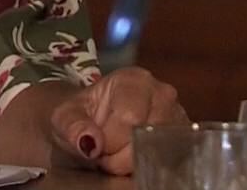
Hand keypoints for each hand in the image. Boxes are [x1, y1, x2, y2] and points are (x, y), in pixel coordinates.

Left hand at [49, 66, 186, 174]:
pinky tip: (131, 158)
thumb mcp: (64, 116)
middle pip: (146, 137)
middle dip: (119, 154)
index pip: (129, 118)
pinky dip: (145, 167)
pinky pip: (167, 163)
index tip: (95, 142)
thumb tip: (90, 143)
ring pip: (158, 154)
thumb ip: (72, 126)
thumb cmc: (80, 116)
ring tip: (116, 152)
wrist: (90, 125)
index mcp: (135, 80)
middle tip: (104, 150)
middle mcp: (163, 95)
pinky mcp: (182, 142)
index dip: (109, 139)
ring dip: (131, 162)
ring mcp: (177, 119)